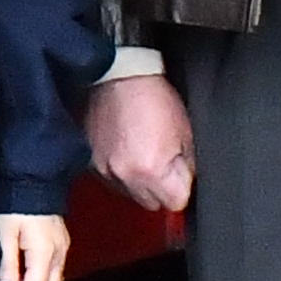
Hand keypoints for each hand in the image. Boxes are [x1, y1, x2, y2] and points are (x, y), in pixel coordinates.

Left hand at [0, 211, 69, 280]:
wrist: (32, 182)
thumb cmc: (13, 207)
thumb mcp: (5, 235)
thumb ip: (7, 266)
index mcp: (45, 253)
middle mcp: (60, 255)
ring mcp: (64, 250)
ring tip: (14, 274)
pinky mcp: (63, 245)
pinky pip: (55, 271)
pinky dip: (40, 275)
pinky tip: (24, 265)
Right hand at [89, 72, 192, 214]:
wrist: (118, 76)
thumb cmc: (152, 97)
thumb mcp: (185, 131)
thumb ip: (188, 165)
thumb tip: (188, 183)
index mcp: (151, 170)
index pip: (176, 203)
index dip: (182, 187)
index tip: (180, 171)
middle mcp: (125, 176)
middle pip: (152, 204)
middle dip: (161, 188)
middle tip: (163, 161)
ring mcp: (105, 171)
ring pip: (131, 195)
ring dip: (140, 182)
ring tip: (143, 152)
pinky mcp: (92, 164)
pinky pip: (113, 181)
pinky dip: (122, 172)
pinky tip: (127, 150)